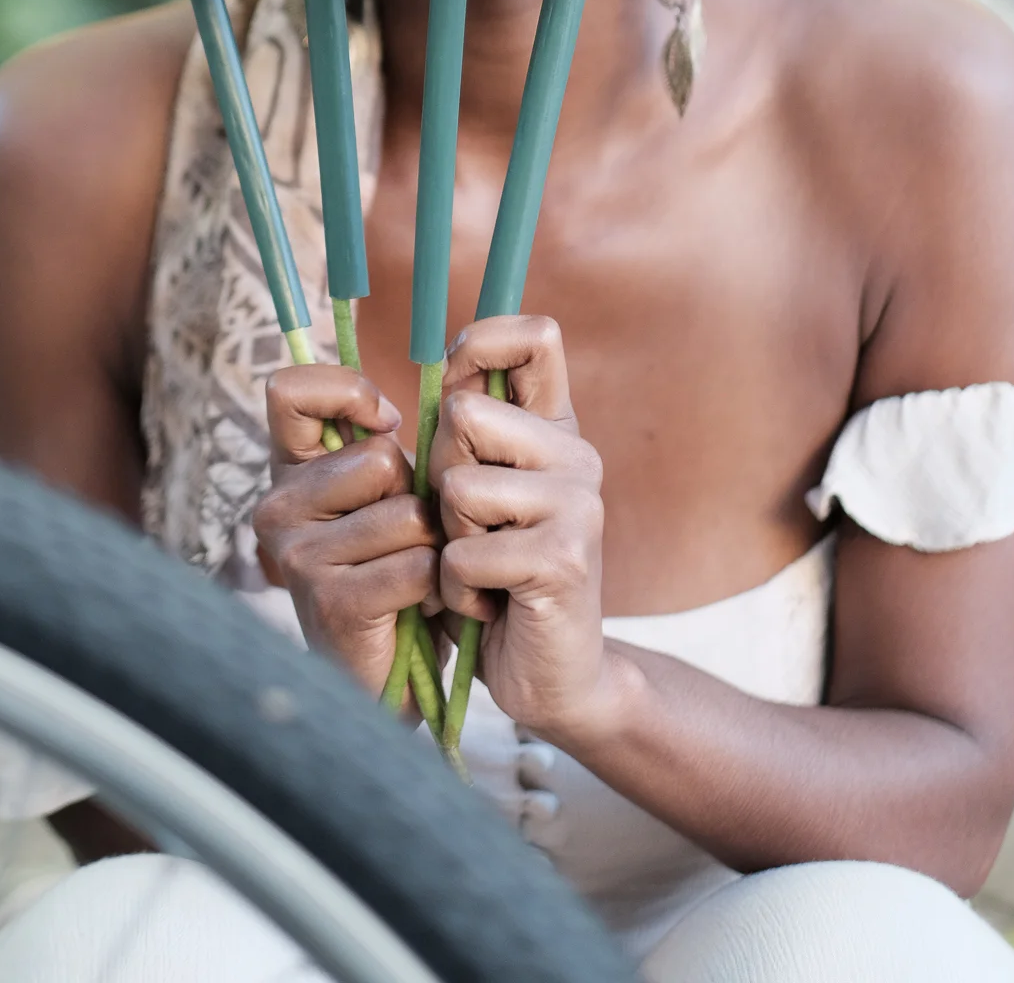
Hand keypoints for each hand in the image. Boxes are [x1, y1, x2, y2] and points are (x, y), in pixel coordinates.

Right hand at [253, 366, 439, 698]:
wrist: (388, 679)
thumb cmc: (395, 573)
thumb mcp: (386, 496)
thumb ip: (385, 445)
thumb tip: (437, 392)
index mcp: (289, 471)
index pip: (290, 389)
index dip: (347, 391)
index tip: (387, 423)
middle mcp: (278, 507)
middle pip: (379, 458)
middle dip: (417, 496)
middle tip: (406, 539)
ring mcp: (297, 556)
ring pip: (406, 513)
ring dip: (431, 547)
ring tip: (415, 576)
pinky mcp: (329, 601)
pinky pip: (416, 565)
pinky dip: (435, 588)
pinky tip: (418, 607)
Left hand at [429, 315, 612, 743]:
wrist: (555, 677)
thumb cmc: (498, 581)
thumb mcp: (478, 498)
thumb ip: (467, 438)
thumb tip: (437, 374)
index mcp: (555, 431)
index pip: (536, 336)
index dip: (481, 343)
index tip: (451, 386)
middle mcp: (576, 455)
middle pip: (461, 415)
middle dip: (439, 478)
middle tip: (471, 529)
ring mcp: (577, 503)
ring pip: (456, 488)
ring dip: (449, 543)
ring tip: (483, 571)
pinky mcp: (562, 557)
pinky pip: (462, 554)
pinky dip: (458, 591)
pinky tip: (492, 606)